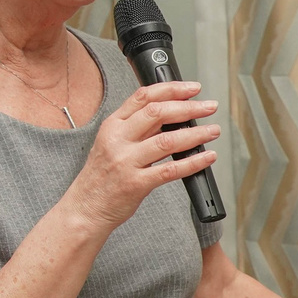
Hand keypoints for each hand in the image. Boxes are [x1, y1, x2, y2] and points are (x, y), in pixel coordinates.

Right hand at [65, 82, 221, 230]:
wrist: (84, 209)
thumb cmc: (100, 178)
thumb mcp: (111, 144)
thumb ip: (138, 129)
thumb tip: (171, 115)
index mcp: (112, 125)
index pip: (143, 96)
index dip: (172, 89)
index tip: (192, 88)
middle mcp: (118, 140)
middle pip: (158, 113)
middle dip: (188, 107)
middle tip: (209, 107)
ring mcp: (126, 161)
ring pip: (168, 140)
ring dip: (196, 133)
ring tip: (213, 130)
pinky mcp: (136, 184)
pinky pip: (171, 170)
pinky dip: (194, 162)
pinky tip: (207, 157)